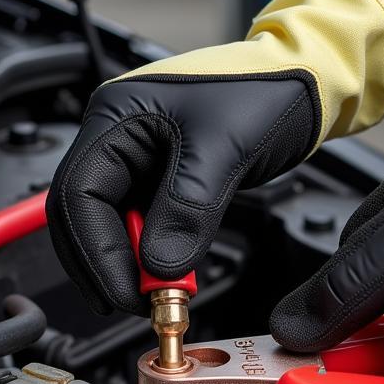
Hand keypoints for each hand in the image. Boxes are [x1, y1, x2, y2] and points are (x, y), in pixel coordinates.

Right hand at [47, 0, 383, 313]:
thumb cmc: (268, 89)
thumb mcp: (225, 150)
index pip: (77, 195)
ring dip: (126, 265)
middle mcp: (117, 135)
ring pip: (108, 225)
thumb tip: (157, 268)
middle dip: (104, 265)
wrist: (306, 79)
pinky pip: (140, 225)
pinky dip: (149, 256)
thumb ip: (187, 208)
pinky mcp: (161, 178)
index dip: (96, 253)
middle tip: (138, 304)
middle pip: (81, 215)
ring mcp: (137, 158)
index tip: (125, 293)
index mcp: (116, 115)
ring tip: (158, 295)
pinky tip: (168, 275)